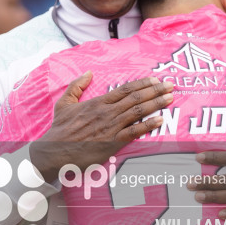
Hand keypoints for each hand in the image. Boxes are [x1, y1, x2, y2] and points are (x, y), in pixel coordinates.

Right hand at [30, 73, 173, 181]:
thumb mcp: (64, 103)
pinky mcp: (112, 142)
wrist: (54, 151)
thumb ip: (76, 86)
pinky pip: (134, 132)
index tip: (155, 80)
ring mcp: (111, 127)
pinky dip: (148, 125)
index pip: (125, 89)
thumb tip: (88, 72)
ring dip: (156, 104)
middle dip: (156, 91)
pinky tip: (160, 120)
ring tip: (170, 99)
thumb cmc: (60, 129)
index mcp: (98, 102)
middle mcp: (107, 112)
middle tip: (171, 86)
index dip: (142, 84)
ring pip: (138, 112)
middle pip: (136, 98)